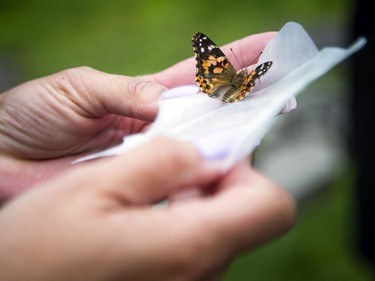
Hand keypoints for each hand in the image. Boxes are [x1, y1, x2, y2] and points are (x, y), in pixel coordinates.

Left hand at [0, 31, 274, 198]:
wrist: (4, 159)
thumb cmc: (33, 117)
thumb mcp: (76, 90)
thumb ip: (121, 93)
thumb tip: (160, 103)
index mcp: (144, 96)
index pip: (200, 75)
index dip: (235, 61)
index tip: (272, 47)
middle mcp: (157, 127)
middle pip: (213, 111)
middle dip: (251, 96)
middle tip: (288, 87)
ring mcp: (152, 157)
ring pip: (202, 147)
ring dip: (234, 137)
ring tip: (270, 121)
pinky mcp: (138, 185)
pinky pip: (176, 180)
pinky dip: (200, 176)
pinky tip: (224, 171)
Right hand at [0, 138, 294, 280]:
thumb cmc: (35, 251)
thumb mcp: (93, 187)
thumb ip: (160, 162)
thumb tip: (206, 151)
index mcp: (188, 247)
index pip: (271, 206)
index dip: (249, 170)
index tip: (214, 150)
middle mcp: (198, 275)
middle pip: (244, 214)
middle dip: (216, 178)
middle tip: (171, 160)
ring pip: (218, 227)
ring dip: (194, 197)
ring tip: (146, 187)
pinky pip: (194, 245)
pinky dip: (180, 218)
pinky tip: (140, 212)